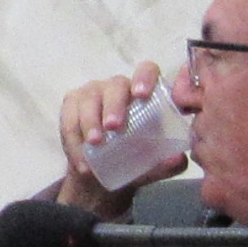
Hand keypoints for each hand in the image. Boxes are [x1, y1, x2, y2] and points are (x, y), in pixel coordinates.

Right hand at [54, 63, 170, 209]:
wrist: (99, 176)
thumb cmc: (132, 162)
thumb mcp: (153, 165)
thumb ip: (168, 163)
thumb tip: (178, 158)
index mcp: (143, 93)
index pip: (146, 70)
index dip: (144, 77)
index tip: (141, 95)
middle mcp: (118, 88)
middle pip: (116, 86)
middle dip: (114, 105)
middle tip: (114, 127)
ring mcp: (92, 94)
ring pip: (89, 100)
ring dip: (90, 121)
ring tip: (95, 144)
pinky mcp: (71, 105)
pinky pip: (69, 117)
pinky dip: (74, 138)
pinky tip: (82, 158)